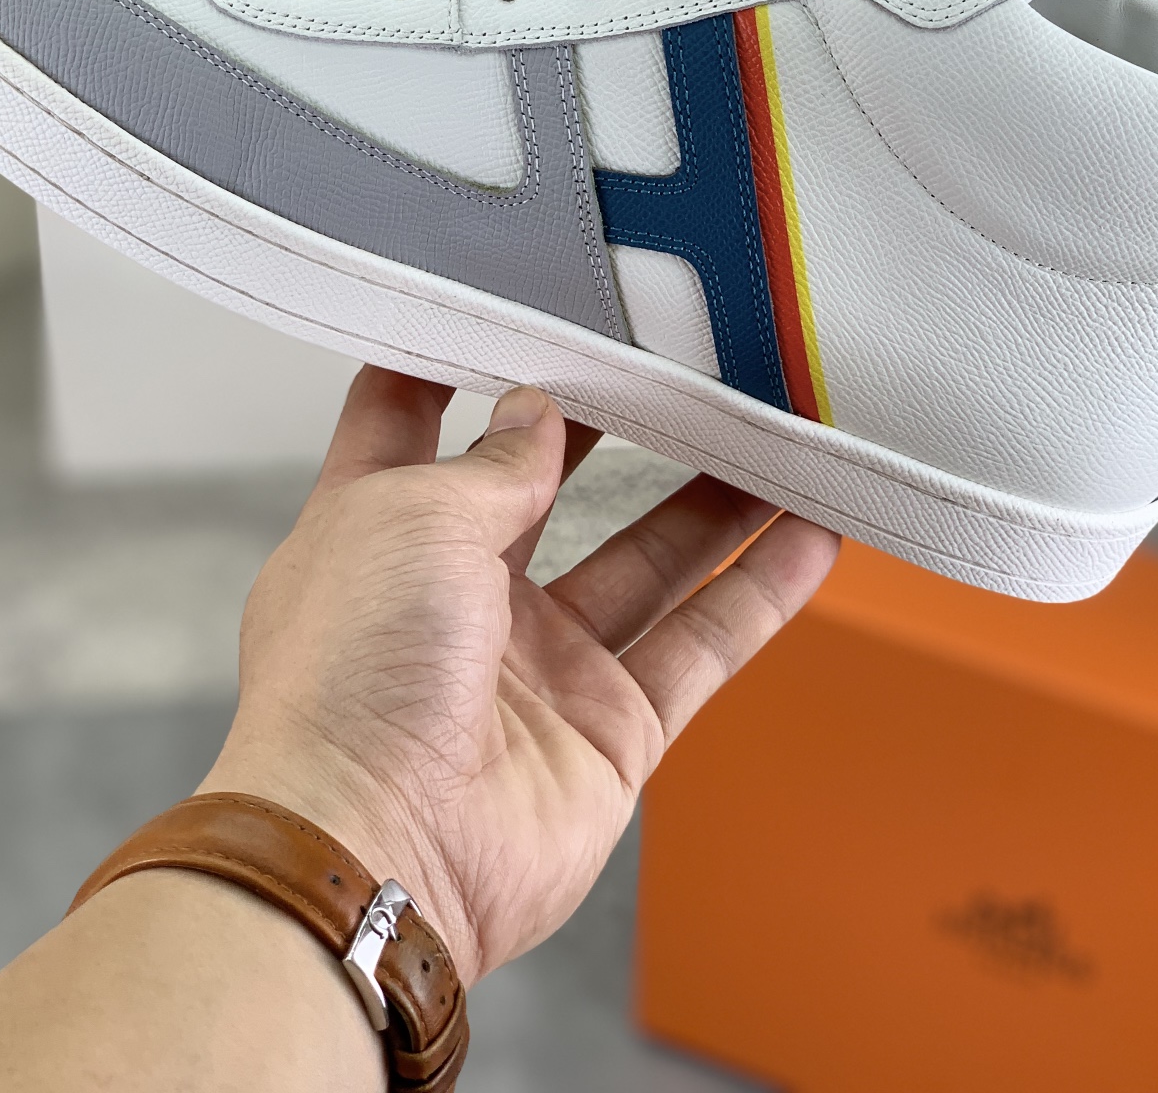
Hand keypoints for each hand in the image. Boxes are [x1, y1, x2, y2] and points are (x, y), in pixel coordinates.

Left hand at [201, 368, 838, 982]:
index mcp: (379, 532)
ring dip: (712, 497)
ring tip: (774, 428)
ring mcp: (539, 665)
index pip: (409, 419)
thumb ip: (494, 462)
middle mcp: (457, 596)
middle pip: (550, 486)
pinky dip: (759, 590)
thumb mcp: (410, 517)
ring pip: (647, 558)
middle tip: (677, 360)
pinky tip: (811, 534)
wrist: (376, 854)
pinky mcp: (609, 730)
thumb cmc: (346, 683)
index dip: (456, 359)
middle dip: (611, 423)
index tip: (513, 302)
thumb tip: (536, 412)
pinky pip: (700, 643)